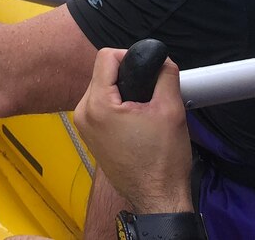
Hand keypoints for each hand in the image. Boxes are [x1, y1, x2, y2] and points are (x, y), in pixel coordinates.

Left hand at [73, 48, 192, 214]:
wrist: (157, 197)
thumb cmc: (162, 162)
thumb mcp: (171, 110)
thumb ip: (165, 75)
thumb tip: (162, 59)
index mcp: (97, 105)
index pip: (106, 57)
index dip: (129, 56)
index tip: (146, 69)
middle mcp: (83, 113)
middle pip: (102, 73)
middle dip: (127, 76)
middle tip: (149, 92)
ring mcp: (84, 126)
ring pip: (101, 88)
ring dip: (122, 91)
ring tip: (144, 108)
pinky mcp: (89, 135)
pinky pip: (100, 106)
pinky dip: (117, 105)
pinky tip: (136, 119)